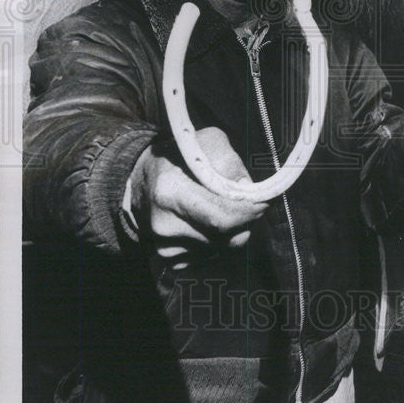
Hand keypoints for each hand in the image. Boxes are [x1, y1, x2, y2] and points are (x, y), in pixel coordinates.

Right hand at [127, 127, 266, 257]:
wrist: (140, 181)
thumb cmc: (178, 157)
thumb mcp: (205, 142)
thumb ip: (229, 162)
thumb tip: (248, 190)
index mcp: (170, 192)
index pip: (222, 217)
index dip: (249, 212)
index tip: (263, 203)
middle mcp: (165, 225)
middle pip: (226, 237)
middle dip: (245, 221)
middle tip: (249, 205)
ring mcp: (165, 247)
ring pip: (222, 248)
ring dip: (232, 231)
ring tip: (219, 209)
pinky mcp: (169, 261)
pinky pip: (210, 257)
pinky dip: (217, 241)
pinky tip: (206, 223)